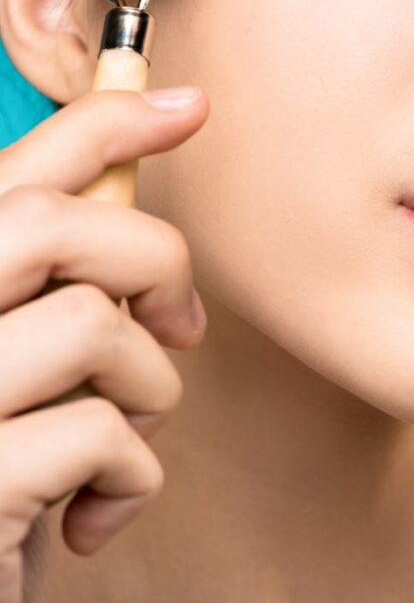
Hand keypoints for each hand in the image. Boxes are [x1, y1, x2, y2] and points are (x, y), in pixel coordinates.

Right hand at [0, 87, 208, 601]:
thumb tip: (150, 159)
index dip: (107, 122)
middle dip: (152, 259)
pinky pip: (99, 435)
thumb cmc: (8, 464)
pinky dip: (134, 475)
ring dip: (148, 386)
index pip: (18, 173)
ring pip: (93, 325)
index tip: (190, 106)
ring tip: (125, 435)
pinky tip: (98, 511)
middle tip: (180, 321)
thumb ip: (60, 275)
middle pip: (56, 226)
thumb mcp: (28, 358)